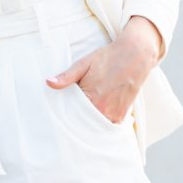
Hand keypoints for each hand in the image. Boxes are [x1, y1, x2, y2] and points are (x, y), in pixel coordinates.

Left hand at [45, 17, 160, 122]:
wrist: (134, 56)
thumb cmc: (108, 58)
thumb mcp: (83, 64)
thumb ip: (66, 77)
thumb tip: (48, 82)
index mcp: (91, 98)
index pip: (70, 114)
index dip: (64, 114)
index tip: (58, 113)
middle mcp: (102, 110)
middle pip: (82, 123)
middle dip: (74, 120)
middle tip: (68, 116)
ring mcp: (113, 115)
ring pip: (93, 126)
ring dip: (87, 123)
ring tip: (80, 116)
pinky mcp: (121, 116)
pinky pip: (106, 126)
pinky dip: (99, 124)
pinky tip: (94, 117)